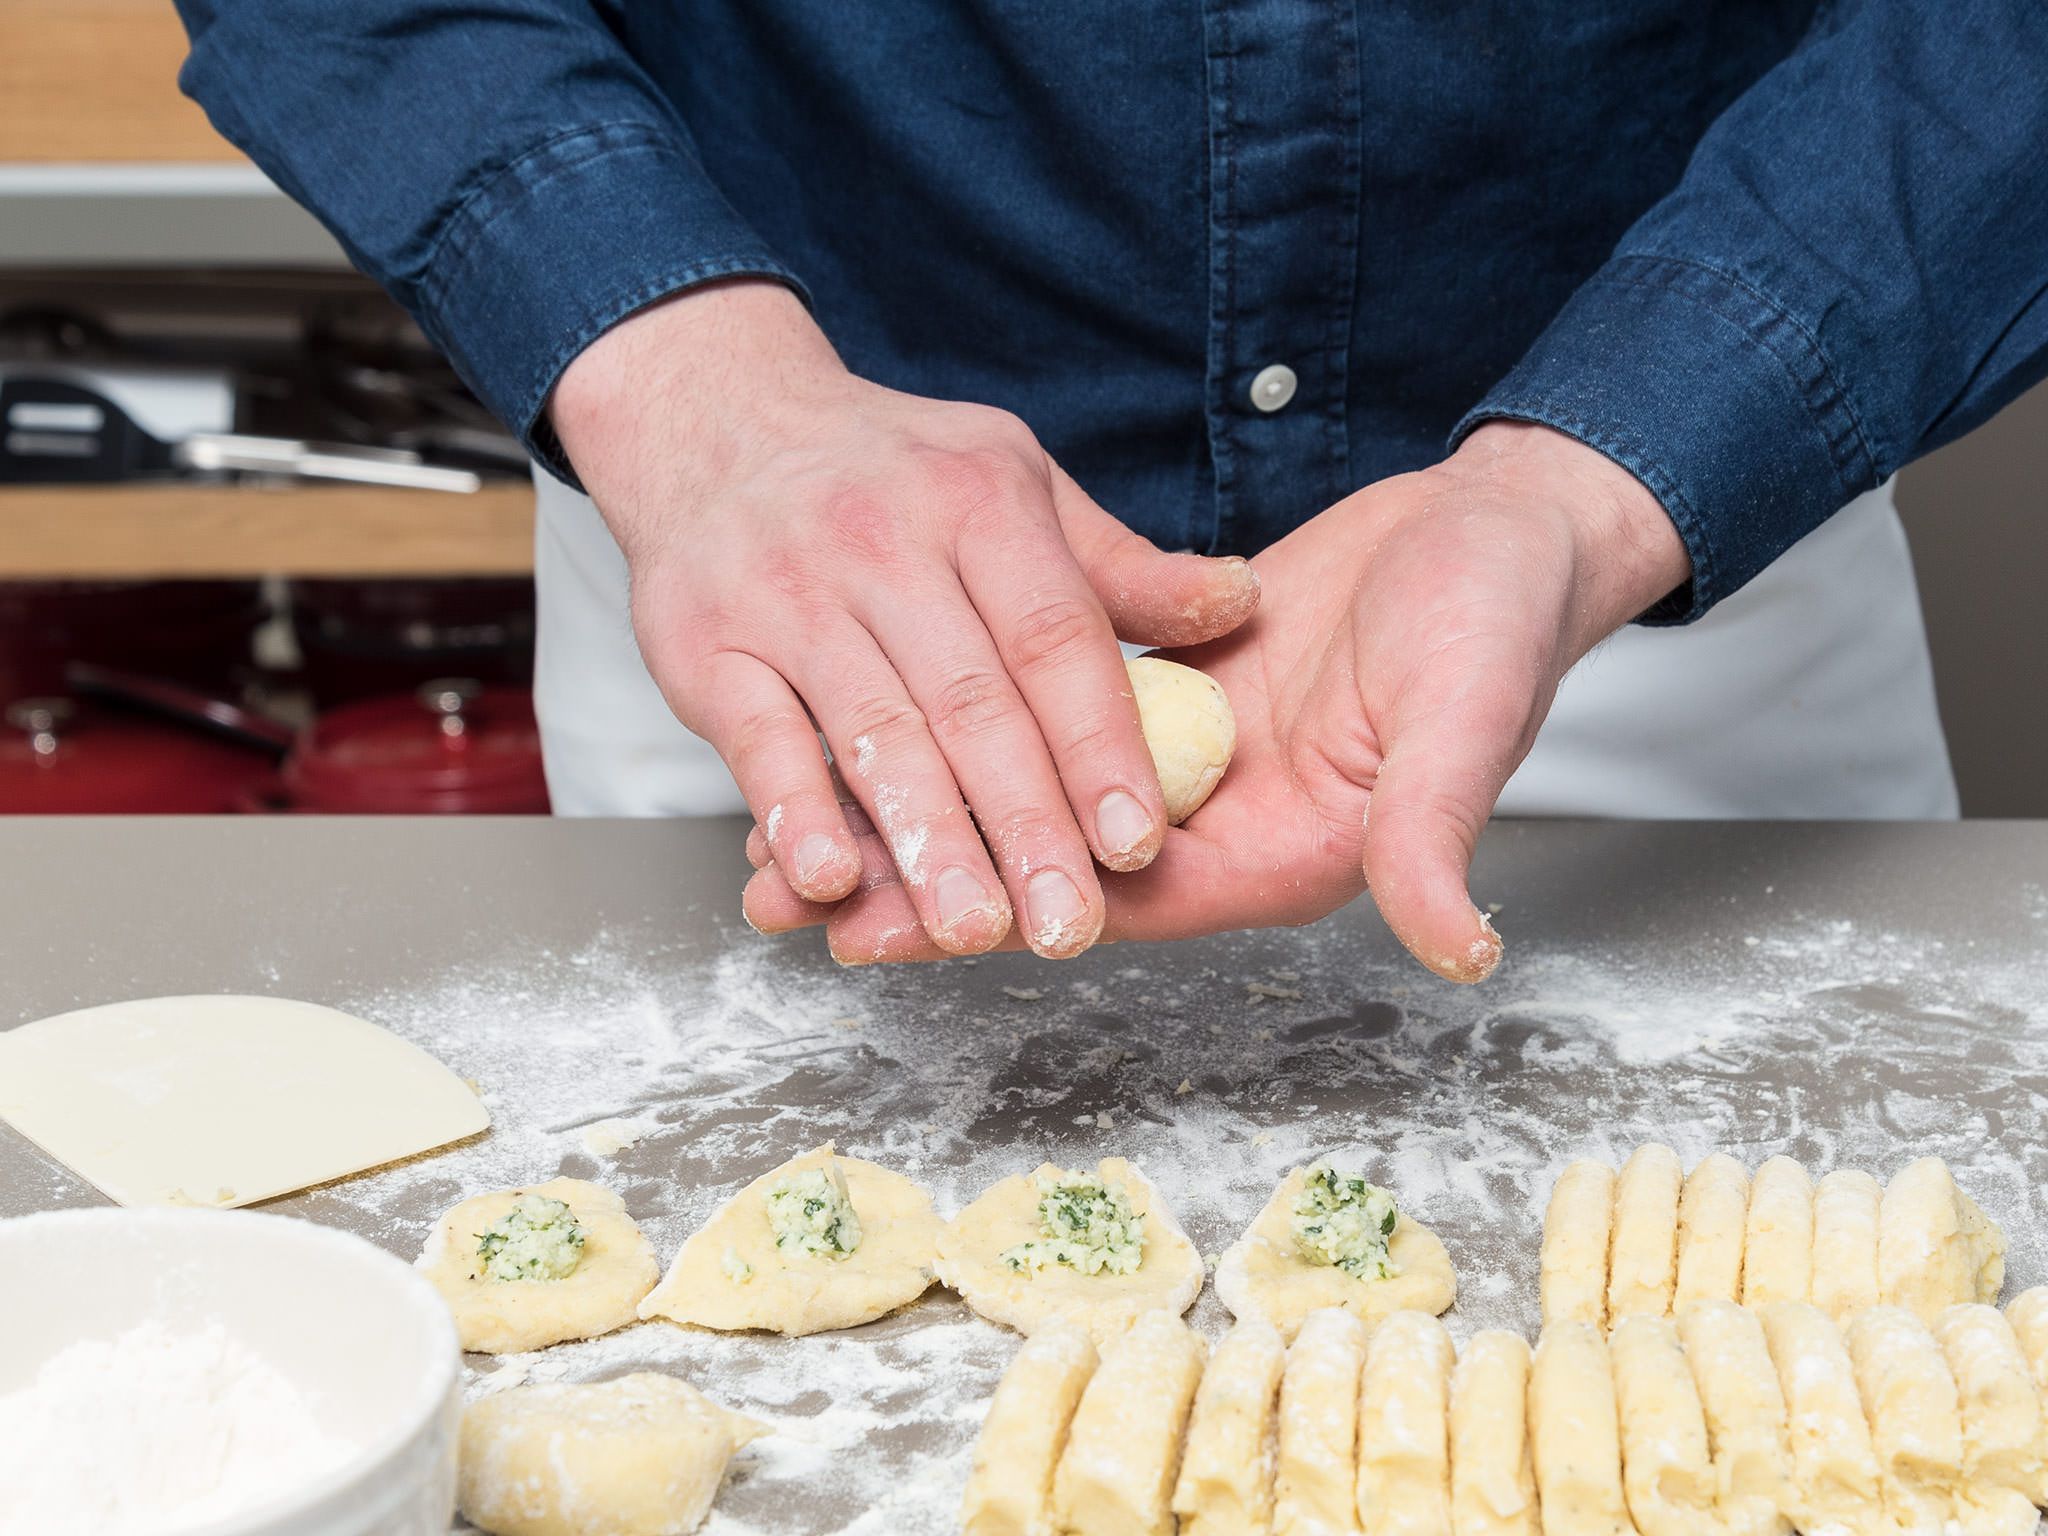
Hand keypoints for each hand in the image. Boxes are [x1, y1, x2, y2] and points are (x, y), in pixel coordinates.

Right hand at [550, 279, 1260, 957]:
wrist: (714, 424)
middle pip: (971, 703)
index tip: (1139, 842)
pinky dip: (791, 813)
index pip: (1054, 639)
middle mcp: (884, 544)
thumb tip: (1240, 605)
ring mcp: (789, 596)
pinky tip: (829, 881)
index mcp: (979, 503)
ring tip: (971, 929)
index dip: (1100, 747)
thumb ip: (1119, 568)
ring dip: (924, 841)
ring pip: (872, 733)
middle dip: (1025, 825)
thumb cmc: (890, 476)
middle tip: (1069, 926)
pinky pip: (757, 740)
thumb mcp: (1013, 484)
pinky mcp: (706, 647)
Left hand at [741, 422, 1688, 978]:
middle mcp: (1221, 824)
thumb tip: (1460, 949)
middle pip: (1044, 868)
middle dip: (923, 880)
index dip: (992, 916)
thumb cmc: (1499, 621)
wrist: (1498, 531)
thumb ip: (1434, 833)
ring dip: (930, 807)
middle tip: (785, 891)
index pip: (1111, 908)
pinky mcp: (1171, 694)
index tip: (872, 929)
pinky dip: (972, 726)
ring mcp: (1189, 762)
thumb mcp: (1466, 724)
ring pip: (1030, 799)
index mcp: (1283, 853)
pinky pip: (1051, 721)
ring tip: (800, 818)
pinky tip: (887, 719)